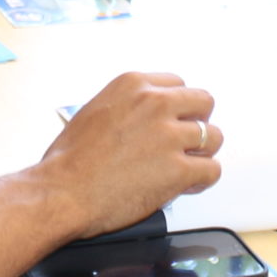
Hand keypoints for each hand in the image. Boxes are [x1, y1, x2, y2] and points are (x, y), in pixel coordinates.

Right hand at [37, 70, 221, 236]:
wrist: (62, 192)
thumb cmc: (69, 160)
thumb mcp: (95, 111)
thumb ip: (128, 107)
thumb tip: (143, 117)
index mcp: (133, 85)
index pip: (177, 84)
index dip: (178, 106)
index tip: (175, 118)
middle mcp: (155, 104)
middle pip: (203, 102)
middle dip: (197, 122)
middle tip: (186, 140)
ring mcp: (169, 136)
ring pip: (213, 136)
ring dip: (202, 152)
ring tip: (188, 165)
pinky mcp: (179, 170)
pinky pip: (212, 170)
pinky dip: (202, 180)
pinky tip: (187, 185)